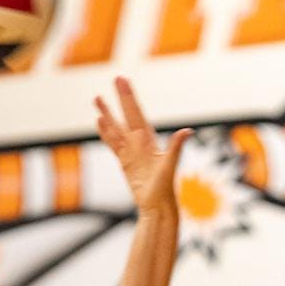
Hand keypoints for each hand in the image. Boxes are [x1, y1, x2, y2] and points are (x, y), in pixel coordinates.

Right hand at [94, 78, 191, 215]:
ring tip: (97, 99)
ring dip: (108, 114)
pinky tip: (98, 122)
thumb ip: (176, 147)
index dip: (129, 97)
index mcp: (149, 140)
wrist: (157, 207)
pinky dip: (105, 133)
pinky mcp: (125, 162)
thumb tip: (187, 131)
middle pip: (127, 115)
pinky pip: (113, 144)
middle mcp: (139, 142)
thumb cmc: (165, 189)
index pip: (137, 113)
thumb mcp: (169, 166)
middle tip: (116, 78)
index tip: (123, 81)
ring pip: (116, 128)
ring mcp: (131, 152)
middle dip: (122, 98)